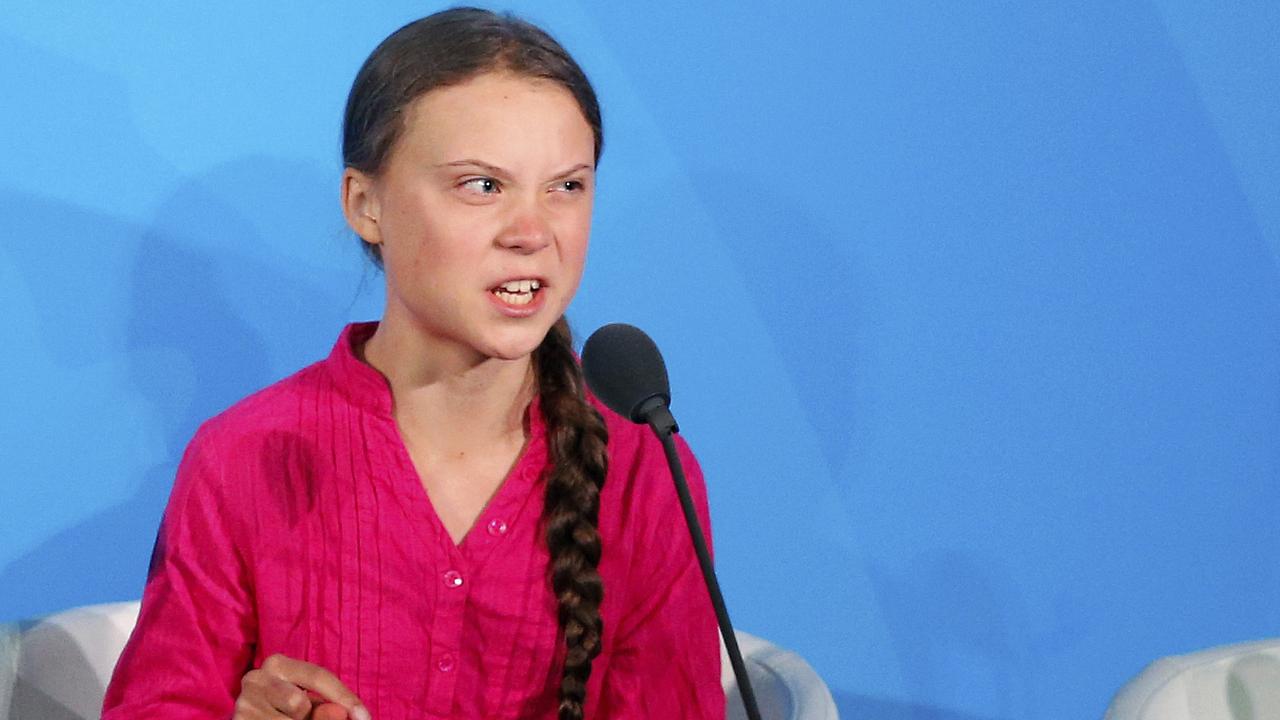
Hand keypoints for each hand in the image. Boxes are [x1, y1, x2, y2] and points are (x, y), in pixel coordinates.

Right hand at [234, 653, 371, 719]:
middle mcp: (255, 678)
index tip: (364, 717)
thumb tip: (339, 713)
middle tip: (301, 718)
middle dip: (308, 718)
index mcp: (278, 664)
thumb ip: (327, 708)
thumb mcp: (311, 708)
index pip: (318, 676)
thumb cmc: (286, 714)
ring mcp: (243, 703)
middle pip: (299, 703)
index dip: (345, 698)